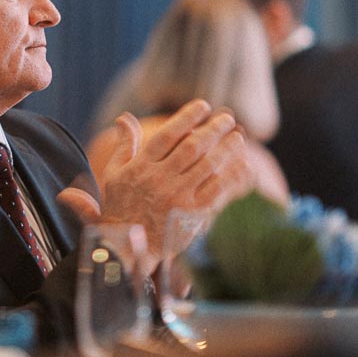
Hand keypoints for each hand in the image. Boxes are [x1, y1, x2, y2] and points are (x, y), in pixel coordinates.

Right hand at [58, 101, 252, 262]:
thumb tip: (124, 118)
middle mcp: (159, 179)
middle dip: (213, 129)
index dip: (187, 117)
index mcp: (140, 167)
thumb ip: (123, 146)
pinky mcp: (192, 216)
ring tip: (238, 138)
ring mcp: (177, 198)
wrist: (126, 249)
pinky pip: (218, 191)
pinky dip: (233, 177)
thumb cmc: (120, 209)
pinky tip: (244, 167)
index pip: (167, 135)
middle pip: (192, 146)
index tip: (203, 106)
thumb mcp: (114, 175)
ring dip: (226, 149)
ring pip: (208, 165)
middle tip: (228, 119)